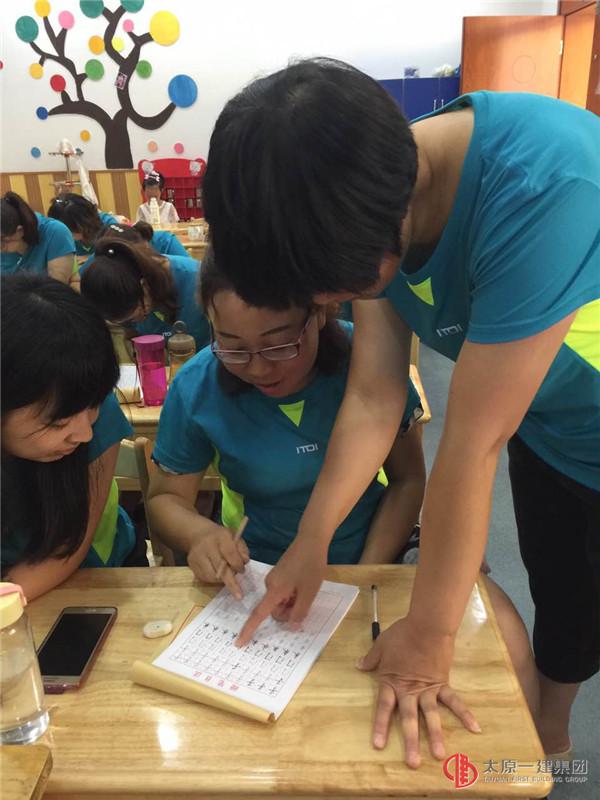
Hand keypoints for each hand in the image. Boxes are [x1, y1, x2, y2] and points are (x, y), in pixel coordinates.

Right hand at [187, 525, 249, 598]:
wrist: (199, 535)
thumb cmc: (222, 539)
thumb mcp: (235, 538)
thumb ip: (242, 550)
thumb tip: (244, 562)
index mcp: (221, 537)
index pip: (230, 553)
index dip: (237, 565)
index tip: (242, 571)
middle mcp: (207, 546)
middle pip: (220, 567)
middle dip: (231, 583)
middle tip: (239, 595)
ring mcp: (197, 556)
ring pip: (212, 576)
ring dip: (222, 580)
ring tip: (227, 575)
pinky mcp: (192, 565)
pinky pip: (205, 578)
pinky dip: (213, 580)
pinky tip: (217, 574)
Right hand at [236, 536, 327, 645]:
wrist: (311, 540)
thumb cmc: (311, 566)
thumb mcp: (309, 592)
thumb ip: (300, 612)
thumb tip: (291, 627)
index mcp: (275, 590)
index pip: (259, 614)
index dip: (249, 630)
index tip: (239, 643)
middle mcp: (270, 585)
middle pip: (274, 609)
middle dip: (289, 611)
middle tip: (306, 599)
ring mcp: (275, 578)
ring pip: (281, 601)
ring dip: (293, 601)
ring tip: (307, 588)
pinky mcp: (280, 574)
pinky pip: (283, 592)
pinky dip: (293, 594)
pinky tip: (304, 582)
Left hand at [358, 617, 480, 767]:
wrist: (427, 626)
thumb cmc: (403, 634)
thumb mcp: (381, 644)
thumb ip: (371, 658)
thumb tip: (359, 666)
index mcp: (392, 682)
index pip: (384, 708)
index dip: (381, 726)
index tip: (379, 745)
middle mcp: (410, 691)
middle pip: (409, 719)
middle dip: (410, 742)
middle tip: (413, 763)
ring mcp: (428, 690)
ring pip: (431, 716)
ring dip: (435, 736)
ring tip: (439, 755)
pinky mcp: (443, 684)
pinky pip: (454, 701)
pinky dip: (465, 714)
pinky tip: (475, 728)